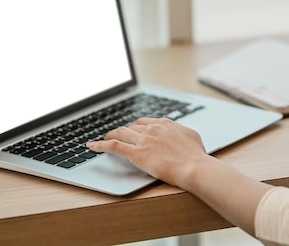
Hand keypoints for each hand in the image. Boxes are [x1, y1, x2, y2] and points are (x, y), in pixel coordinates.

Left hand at [87, 118, 209, 188]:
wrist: (194, 167)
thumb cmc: (196, 156)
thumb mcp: (192, 137)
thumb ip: (181, 133)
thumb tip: (179, 134)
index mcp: (165, 124)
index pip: (146, 121)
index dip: (136, 126)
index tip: (133, 130)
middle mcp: (152, 128)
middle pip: (132, 126)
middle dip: (123, 129)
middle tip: (118, 134)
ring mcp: (143, 140)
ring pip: (120, 132)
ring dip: (110, 134)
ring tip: (103, 138)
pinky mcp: (136, 153)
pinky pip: (113, 146)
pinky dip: (100, 145)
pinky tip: (91, 146)